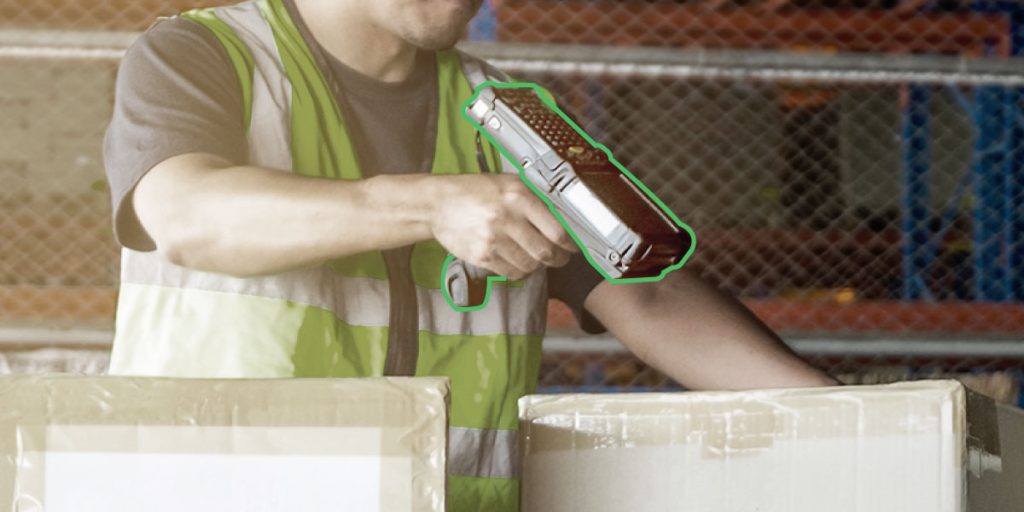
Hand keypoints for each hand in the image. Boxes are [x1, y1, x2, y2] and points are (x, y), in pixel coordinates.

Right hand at [431, 174, 577, 278]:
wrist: (438, 203)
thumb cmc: (475, 191)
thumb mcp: (508, 183)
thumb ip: (534, 197)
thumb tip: (563, 217)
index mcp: (518, 196)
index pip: (556, 229)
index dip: (570, 243)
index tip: (572, 246)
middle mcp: (507, 218)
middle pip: (546, 252)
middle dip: (558, 259)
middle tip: (560, 257)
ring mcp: (493, 240)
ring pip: (530, 265)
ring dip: (538, 265)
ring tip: (537, 259)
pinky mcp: (481, 256)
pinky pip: (511, 273)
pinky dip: (520, 271)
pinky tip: (519, 262)